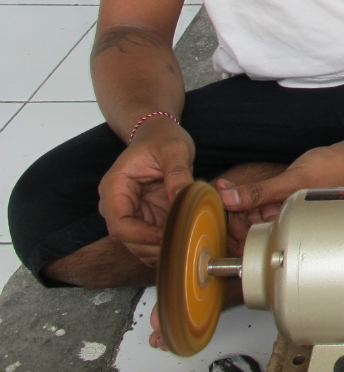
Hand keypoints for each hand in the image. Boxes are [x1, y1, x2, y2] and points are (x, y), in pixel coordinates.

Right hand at [98, 118, 194, 265]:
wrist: (159, 135)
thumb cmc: (163, 139)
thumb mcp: (175, 150)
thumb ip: (178, 174)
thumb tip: (183, 198)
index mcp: (114, 187)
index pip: (119, 224)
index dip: (142, 236)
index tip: (168, 235)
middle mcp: (117, 204)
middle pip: (128, 239)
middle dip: (154, 247)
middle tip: (183, 246)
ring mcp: (131, 213)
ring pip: (139, 244)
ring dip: (161, 249)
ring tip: (187, 245)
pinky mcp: (145, 217)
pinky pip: (151, 239)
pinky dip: (166, 244)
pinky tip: (185, 242)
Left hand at [214, 146, 343, 241]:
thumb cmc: (332, 172)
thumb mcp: (290, 181)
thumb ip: (259, 192)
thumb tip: (228, 198)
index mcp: (285, 226)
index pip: (248, 238)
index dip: (228, 226)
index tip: (215, 208)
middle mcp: (282, 222)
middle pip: (245, 227)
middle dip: (227, 212)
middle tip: (216, 194)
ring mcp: (281, 211)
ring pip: (249, 214)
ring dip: (233, 202)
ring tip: (222, 187)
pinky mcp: (282, 200)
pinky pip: (257, 203)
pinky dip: (244, 196)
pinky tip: (233, 187)